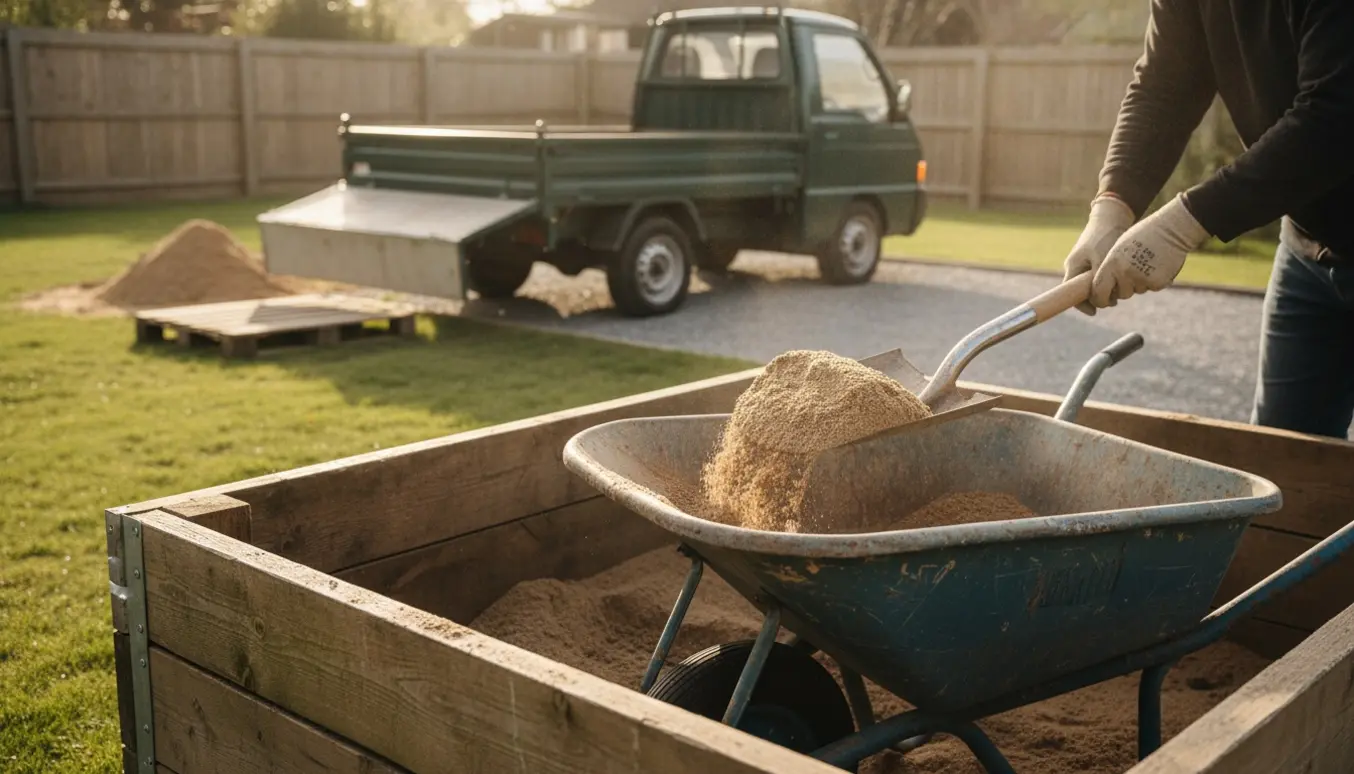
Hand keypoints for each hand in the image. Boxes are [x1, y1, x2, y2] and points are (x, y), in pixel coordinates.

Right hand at [1063, 194, 1134, 315]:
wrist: (1112, 216)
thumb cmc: (1105, 237)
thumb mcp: (1103, 260)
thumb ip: (1099, 281)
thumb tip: (1102, 299)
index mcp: (1072, 267)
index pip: (1070, 295)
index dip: (1082, 306)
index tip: (1095, 312)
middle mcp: (1076, 268)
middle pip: (1084, 292)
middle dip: (1099, 298)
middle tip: (1116, 298)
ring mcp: (1085, 264)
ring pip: (1094, 285)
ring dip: (1107, 289)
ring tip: (1122, 287)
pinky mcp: (1095, 261)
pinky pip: (1101, 277)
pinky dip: (1111, 281)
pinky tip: (1122, 279)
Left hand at [1090, 194, 1210, 308]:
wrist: (1171, 229)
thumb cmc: (1142, 235)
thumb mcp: (1119, 248)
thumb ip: (1110, 268)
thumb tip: (1104, 289)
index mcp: (1112, 263)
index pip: (1099, 291)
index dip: (1099, 298)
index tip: (1101, 300)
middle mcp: (1125, 273)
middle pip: (1120, 294)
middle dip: (1123, 288)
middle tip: (1131, 272)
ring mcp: (1142, 279)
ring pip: (1136, 291)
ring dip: (1138, 283)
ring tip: (1145, 263)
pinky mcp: (1157, 283)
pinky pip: (1151, 288)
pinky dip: (1152, 280)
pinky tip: (1156, 265)